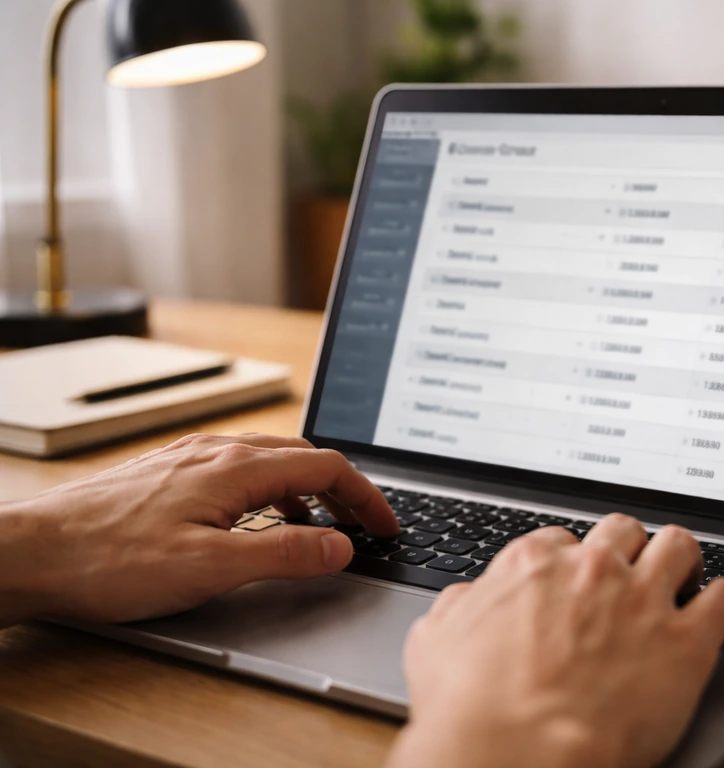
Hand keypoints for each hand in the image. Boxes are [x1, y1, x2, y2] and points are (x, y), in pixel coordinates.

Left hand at [0, 433, 396, 626]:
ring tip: (315, 529)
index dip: (365, 497)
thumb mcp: (211, 567)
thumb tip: (340, 546)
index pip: (326, 467)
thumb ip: (284, 554)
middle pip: (303, 457)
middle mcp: (216, 452)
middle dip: (342, 491)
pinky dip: (269, 493)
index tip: (385, 524)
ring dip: (305, 491)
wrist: (29, 552)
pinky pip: (238, 471)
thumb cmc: (108, 559)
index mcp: (235, 467)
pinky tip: (255, 521)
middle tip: (361, 526)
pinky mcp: (170, 473)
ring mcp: (190, 459)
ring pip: (270, 462)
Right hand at [389, 514, 723, 767]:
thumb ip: (462, 605)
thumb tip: (471, 597)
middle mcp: (593, 570)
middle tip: (629, 578)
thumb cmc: (469, 707)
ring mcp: (643, 600)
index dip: (571, 564)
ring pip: (680, 545)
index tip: (576, 583)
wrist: (514, 754)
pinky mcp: (686, 642)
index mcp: (534, 565)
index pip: (563, 541)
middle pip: (623, 530)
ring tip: (683, 581)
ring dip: (681, 561)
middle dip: (627, 550)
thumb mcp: (435, 641)